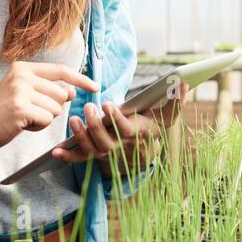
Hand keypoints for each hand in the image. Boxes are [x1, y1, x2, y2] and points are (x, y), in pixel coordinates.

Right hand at [0, 61, 98, 161]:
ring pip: (56, 109)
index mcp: (23, 68)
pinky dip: (38, 127)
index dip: (80, 79)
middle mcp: (22, 75)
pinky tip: (21, 125)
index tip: (95, 86)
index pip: (60, 70)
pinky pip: (47, 120)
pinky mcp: (21, 108)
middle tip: (29, 113)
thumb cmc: (2, 113)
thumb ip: (47, 90)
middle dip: (52, 109)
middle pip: (61, 94)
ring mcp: (21, 91)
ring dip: (44, 119)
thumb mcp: (23, 94)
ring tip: (23, 119)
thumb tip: (73, 91)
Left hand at [50, 97, 181, 178]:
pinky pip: (80, 159)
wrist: (144, 152)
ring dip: (81, 137)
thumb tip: (185, 82)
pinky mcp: (94, 156)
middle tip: (87, 108)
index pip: (125, 129)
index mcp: (135, 135)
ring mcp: (106, 154)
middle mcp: (119, 148)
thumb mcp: (166, 116)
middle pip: (106, 141)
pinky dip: (68, 156)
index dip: (116, 119)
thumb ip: (176, 100)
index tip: (108, 104)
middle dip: (95, 125)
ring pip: (91, 149)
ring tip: (74, 121)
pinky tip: (56, 152)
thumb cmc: (154, 128)